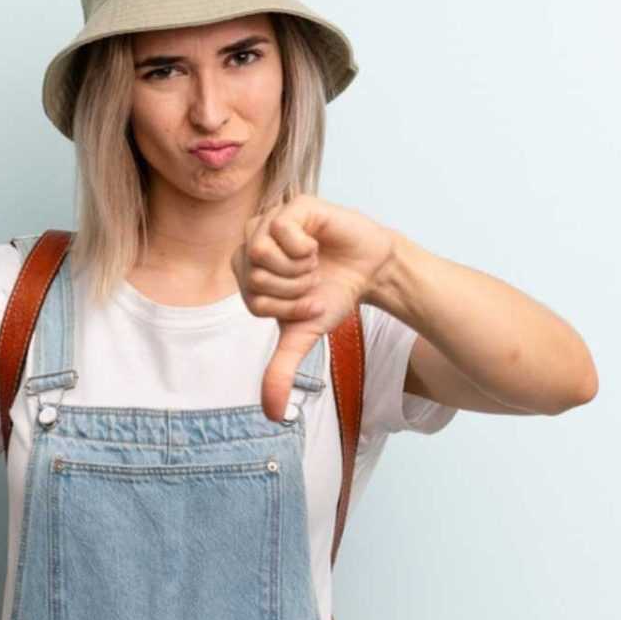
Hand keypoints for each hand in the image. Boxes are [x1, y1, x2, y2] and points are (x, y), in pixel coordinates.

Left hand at [231, 195, 394, 421]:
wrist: (372, 271)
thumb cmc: (333, 295)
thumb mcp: (304, 335)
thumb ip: (281, 370)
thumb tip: (271, 413)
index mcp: (247, 273)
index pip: (253, 299)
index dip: (287, 308)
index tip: (309, 302)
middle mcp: (253, 244)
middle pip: (252, 276)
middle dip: (292, 289)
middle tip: (313, 281)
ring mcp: (271, 221)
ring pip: (259, 252)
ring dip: (298, 269)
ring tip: (315, 263)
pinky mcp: (293, 206)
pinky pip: (280, 228)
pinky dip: (303, 247)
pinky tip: (317, 244)